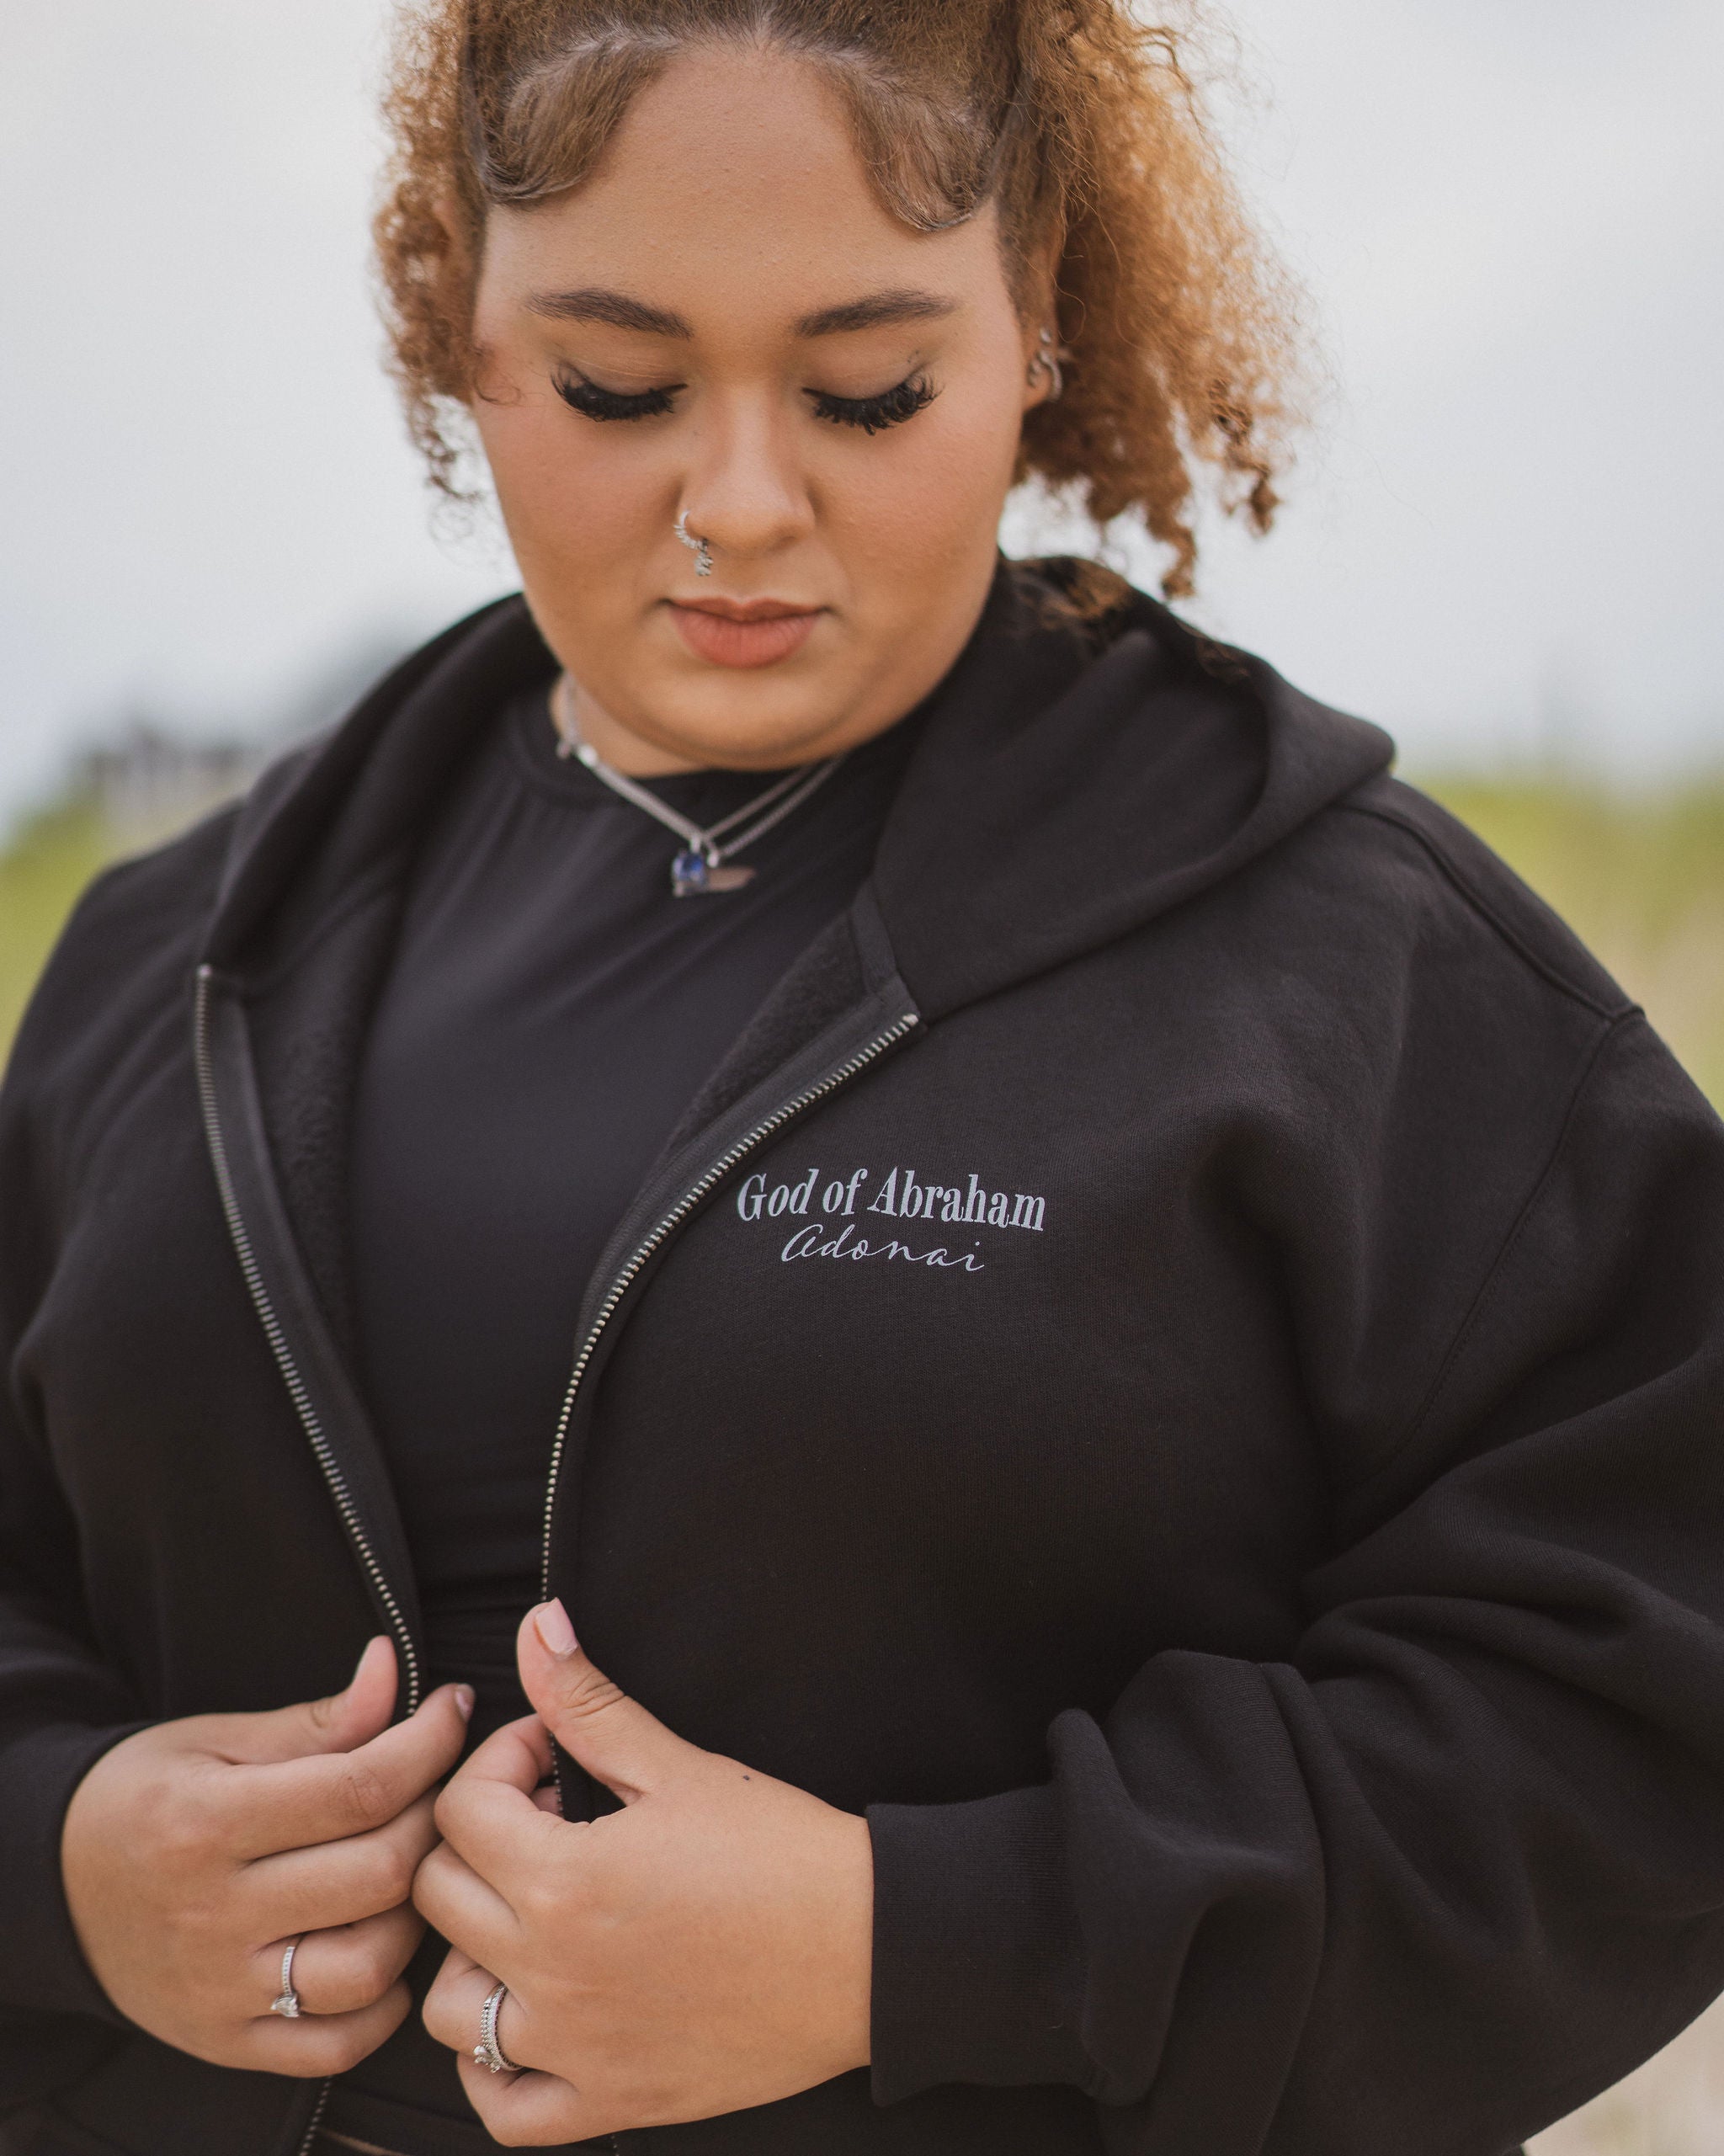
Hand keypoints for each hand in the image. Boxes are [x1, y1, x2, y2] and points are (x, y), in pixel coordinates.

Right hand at [62, 1637, 471, 2073]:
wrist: (54, 1887)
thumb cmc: (145, 1796)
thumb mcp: (216, 1740)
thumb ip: (316, 1719)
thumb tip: (395, 1670)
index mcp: (205, 1823)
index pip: (358, 1788)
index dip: (427, 1744)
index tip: (452, 1710)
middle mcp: (213, 1915)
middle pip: (378, 1874)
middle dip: (433, 1819)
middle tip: (439, 1786)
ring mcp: (220, 1989)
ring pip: (368, 1966)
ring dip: (415, 1913)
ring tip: (410, 1867)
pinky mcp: (226, 2041)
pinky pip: (334, 2044)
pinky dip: (382, 2004)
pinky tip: (383, 1948)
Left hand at [415, 1602, 872, 2144]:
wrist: (869, 1948)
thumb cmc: (784, 1854)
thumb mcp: (678, 1765)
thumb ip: (589, 1703)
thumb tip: (537, 1626)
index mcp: (565, 1880)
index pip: (461, 1810)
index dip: (500, 1763)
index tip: (551, 1760)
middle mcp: (553, 1972)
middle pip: (439, 1896)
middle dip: (481, 1842)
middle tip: (549, 1824)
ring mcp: (576, 2047)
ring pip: (447, 2007)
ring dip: (470, 1951)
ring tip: (532, 1913)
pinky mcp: (611, 2099)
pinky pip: (503, 2108)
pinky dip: (491, 2067)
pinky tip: (526, 2015)